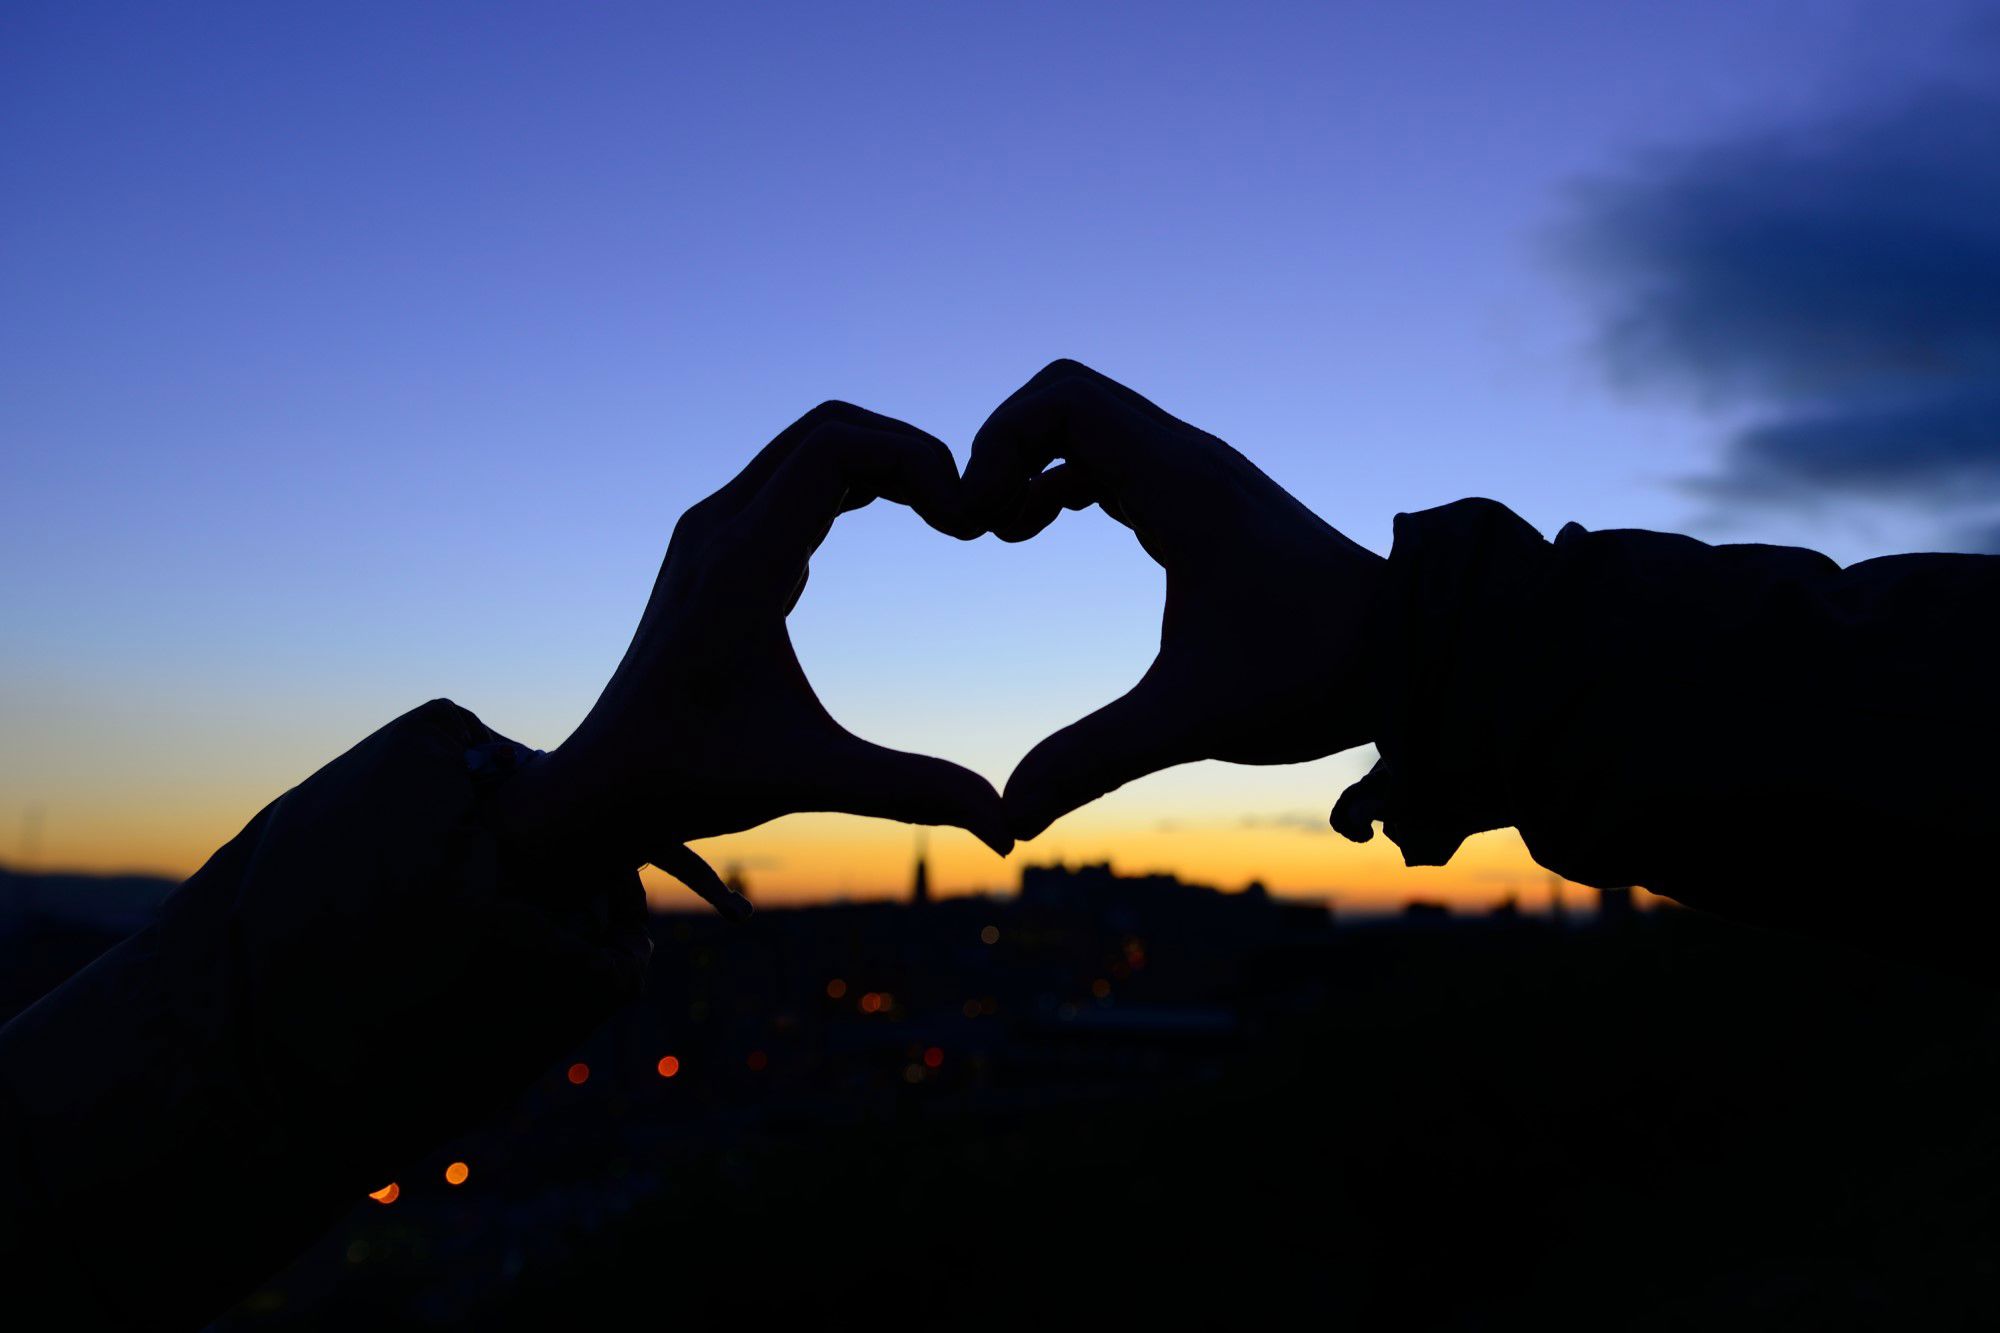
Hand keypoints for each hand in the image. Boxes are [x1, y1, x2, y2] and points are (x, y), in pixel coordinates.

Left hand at [498, 402, 1012, 913]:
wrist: (599, 784)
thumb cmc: (691, 781)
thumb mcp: (809, 780)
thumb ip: (913, 792)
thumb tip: (1008, 831)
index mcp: (740, 566)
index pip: (836, 448)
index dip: (917, 461)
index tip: (966, 524)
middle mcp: (719, 528)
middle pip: (829, 429)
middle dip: (910, 454)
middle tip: (967, 514)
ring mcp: (711, 531)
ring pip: (809, 446)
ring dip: (882, 463)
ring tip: (945, 515)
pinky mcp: (714, 546)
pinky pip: (792, 477)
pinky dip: (852, 482)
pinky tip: (896, 522)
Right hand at [959, 360, 1384, 839]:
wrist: (1412, 656)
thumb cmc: (1315, 675)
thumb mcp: (1192, 719)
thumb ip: (1093, 759)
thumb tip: (1009, 818)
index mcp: (1182, 484)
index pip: (1062, 399)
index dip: (997, 443)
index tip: (976, 526)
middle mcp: (1190, 461)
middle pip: (1065, 399)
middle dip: (1003, 449)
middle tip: (977, 527)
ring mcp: (1200, 477)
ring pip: (1090, 425)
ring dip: (1032, 464)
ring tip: (1003, 535)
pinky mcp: (1207, 501)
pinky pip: (1115, 456)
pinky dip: (1066, 479)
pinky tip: (1046, 532)